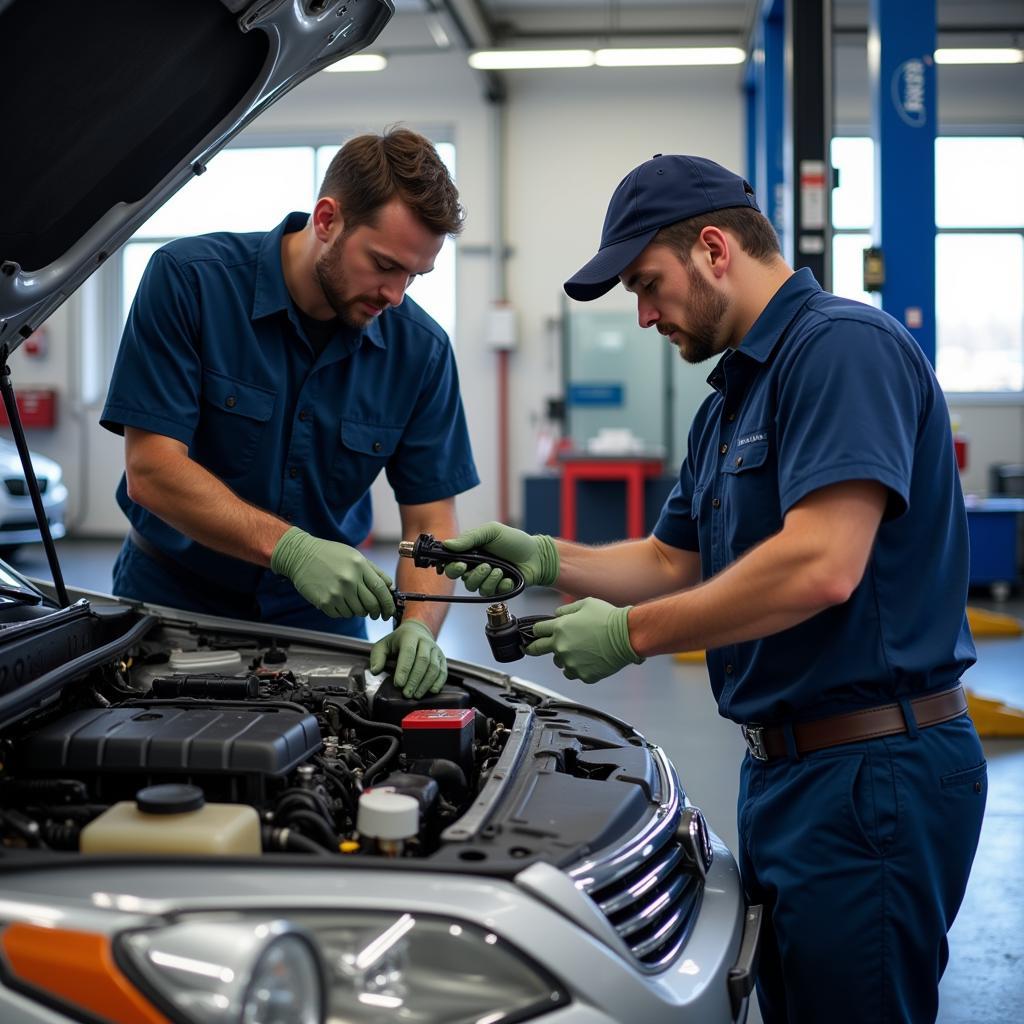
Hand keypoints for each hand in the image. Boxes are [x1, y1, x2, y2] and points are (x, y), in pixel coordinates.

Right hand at [271, 527, 394, 618]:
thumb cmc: (330, 555)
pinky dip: (344, 612)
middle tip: (376, 614)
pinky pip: (341, 615)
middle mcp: (349, 579)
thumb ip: (374, 572)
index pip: (381, 590)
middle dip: (377, 612)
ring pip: (357, 612)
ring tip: (353, 603)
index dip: (388, 604)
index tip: (389, 611)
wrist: (300, 555)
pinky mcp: (324, 602)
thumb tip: (390, 588)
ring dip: (359, 611)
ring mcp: (336, 592)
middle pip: (371, 604)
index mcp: (359, 566)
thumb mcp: (355, 556)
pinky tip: (340, 602)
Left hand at [369, 620, 446, 697]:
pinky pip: (443, 671)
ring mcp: (436, 650)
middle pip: (423, 661)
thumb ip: (377, 657)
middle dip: (414, 679)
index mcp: (409, 636)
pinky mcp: (442, 658)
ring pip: (434, 667)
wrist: (417, 631)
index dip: (404, 669)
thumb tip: (375, 671)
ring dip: (425, 683)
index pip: (408, 652)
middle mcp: (425, 641)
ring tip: (416, 695)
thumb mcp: (383, 645)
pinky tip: (431, 691)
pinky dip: (438, 682)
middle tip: (406, 694)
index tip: (398, 684)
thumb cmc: (397, 642)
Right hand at [441, 522, 558, 596]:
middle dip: (473, 574)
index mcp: (471, 554)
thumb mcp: (491, 532)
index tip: (461, 565)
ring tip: (501, 569)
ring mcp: (487, 580)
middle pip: (462, 579)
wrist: (536, 556)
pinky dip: (501, 585)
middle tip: (485, 566)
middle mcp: (476, 568)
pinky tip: (509, 578)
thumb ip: (469, 538)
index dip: (452, 568)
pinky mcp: (498, 591)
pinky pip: (491, 594)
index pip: (452, 565)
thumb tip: (447, 544)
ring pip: (476, 588)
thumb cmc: (514, 541)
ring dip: (488, 579)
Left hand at [526, 598, 642, 683]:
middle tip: (530, 649)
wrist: (627, 636)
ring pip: (559, 663)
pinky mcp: (583, 675)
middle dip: (533, 648)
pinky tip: (590, 659)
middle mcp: (561, 647)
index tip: (536, 633)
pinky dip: (579, 667)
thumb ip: (566, 610)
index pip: (537, 630)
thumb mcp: (585, 604)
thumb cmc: (608, 618)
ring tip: (580, 651)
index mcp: (560, 628)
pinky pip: (575, 673)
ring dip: (564, 657)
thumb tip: (556, 615)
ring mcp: (571, 663)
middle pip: (538, 649)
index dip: (537, 630)